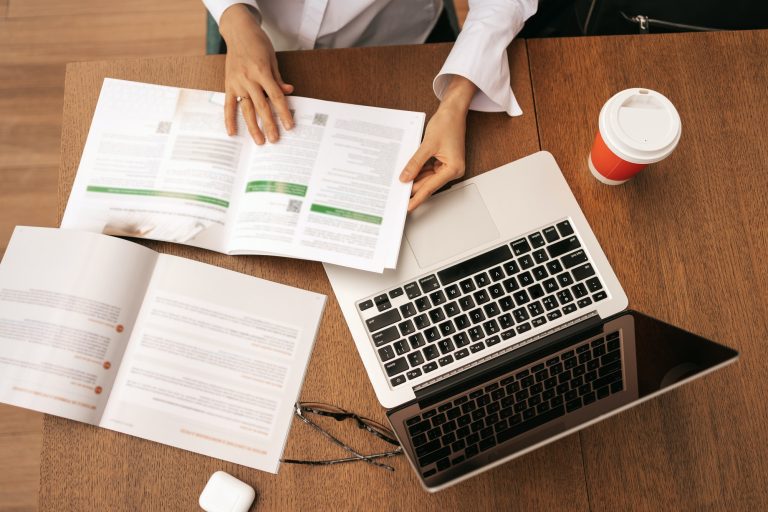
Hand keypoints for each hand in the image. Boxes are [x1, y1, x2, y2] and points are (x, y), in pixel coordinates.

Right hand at [219, 4, 293, 143]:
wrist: (238, 31)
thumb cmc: (258, 43)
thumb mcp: (273, 58)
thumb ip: (278, 78)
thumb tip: (288, 91)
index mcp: (262, 71)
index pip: (276, 96)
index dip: (283, 112)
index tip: (289, 126)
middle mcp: (249, 78)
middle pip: (261, 106)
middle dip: (269, 124)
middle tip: (275, 139)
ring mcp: (237, 82)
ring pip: (246, 108)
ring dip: (253, 126)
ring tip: (259, 140)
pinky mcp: (228, 84)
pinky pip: (228, 105)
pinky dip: (229, 119)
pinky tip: (232, 132)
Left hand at [399, 76, 477, 210]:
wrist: (453, 111)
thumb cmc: (447, 124)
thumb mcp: (427, 145)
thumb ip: (415, 163)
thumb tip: (405, 177)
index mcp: (454, 168)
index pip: (431, 187)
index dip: (418, 197)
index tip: (408, 207)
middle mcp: (453, 169)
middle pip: (429, 184)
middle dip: (414, 188)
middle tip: (399, 196)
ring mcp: (448, 166)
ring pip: (428, 178)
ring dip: (415, 180)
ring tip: (400, 185)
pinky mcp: (443, 161)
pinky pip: (428, 170)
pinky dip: (418, 172)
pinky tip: (408, 173)